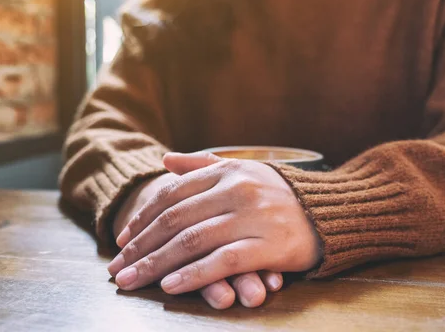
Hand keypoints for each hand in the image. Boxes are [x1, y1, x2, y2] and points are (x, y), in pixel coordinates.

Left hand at [111, 170, 283, 308]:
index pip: (172, 195)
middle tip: (116, 268)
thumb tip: (164, 159)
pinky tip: (170, 286)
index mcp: (225, 171)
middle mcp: (235, 190)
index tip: (123, 240)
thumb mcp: (241, 170)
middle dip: (141, 246)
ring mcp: (252, 216)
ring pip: (193, 241)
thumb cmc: (277, 192)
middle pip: (175, 220)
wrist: (328, 210)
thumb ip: (201, 164)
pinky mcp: (269, 244)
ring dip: (156, 263)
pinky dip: (193, 274)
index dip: (143, 219)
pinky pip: (223, 261)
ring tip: (131, 280)